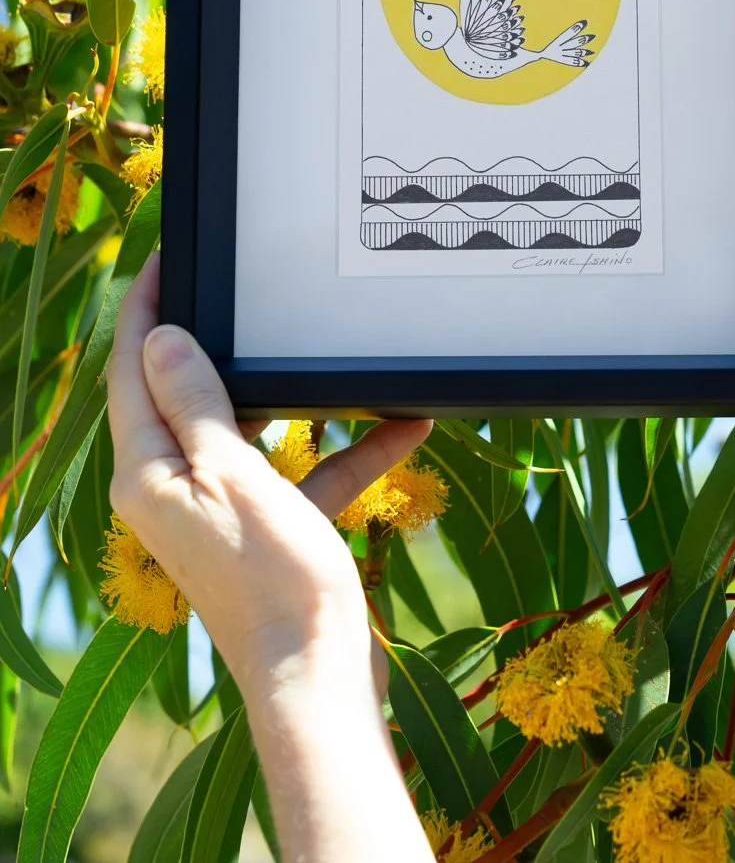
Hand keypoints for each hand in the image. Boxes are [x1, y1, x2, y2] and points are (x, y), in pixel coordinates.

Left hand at [106, 253, 429, 699]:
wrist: (319, 677)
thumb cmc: (274, 579)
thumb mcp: (234, 474)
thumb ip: (195, 403)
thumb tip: (159, 337)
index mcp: (149, 472)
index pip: (131, 371)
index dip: (143, 309)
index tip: (165, 257)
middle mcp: (173, 488)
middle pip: (185, 393)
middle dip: (212, 339)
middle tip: (235, 284)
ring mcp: (220, 510)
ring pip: (248, 427)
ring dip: (292, 394)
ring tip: (317, 345)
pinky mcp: (265, 528)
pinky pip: (299, 471)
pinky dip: (342, 449)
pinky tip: (403, 426)